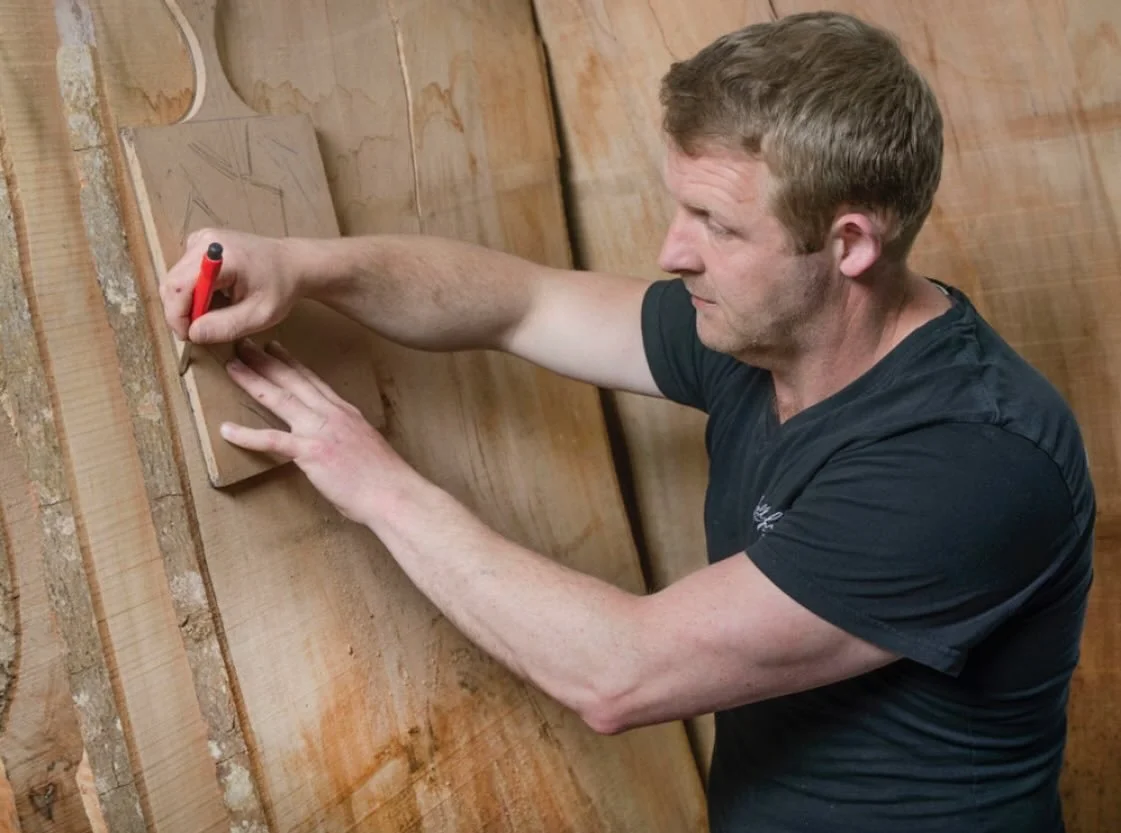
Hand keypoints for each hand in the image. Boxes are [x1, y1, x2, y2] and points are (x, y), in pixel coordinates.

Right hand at [162, 228, 302, 344]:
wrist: (292, 263)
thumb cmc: (280, 288)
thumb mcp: (259, 315)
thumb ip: (225, 326)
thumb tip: (192, 333)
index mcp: (221, 256)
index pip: (179, 287)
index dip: (176, 315)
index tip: (188, 336)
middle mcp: (205, 241)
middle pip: (173, 283)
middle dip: (181, 312)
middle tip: (201, 330)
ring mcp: (200, 239)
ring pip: (176, 280)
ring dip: (189, 303)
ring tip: (215, 312)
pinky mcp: (200, 243)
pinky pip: (184, 273)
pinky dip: (194, 291)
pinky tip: (215, 297)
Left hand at [220, 339, 407, 523]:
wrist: (394, 494)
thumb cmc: (385, 480)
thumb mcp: (366, 448)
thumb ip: (346, 440)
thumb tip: (335, 446)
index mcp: (346, 413)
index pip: (314, 381)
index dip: (291, 362)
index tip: (275, 347)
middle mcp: (333, 415)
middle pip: (293, 380)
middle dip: (266, 360)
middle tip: (244, 343)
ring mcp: (321, 431)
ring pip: (280, 399)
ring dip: (253, 381)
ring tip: (232, 367)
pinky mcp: (312, 453)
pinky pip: (273, 440)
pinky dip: (247, 435)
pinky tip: (227, 429)